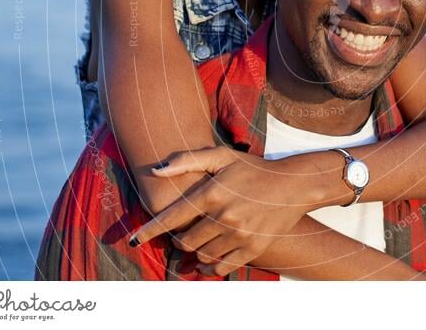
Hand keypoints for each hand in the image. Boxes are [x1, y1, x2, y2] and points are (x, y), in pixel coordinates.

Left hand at [129, 147, 315, 276]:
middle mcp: (224, 215)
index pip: (171, 217)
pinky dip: (210, 268)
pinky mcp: (252, 248)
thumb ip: (187, 160)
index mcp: (212, 193)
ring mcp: (239, 234)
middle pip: (185, 241)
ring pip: (202, 256)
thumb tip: (155, 170)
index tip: (132, 240)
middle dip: (178, 240)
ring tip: (197, 244)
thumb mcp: (222, 157)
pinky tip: (208, 261)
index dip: (149, 230)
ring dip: (194, 253)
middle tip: (182, 234)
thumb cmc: (254, 169)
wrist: (294, 185)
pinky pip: (222, 267)